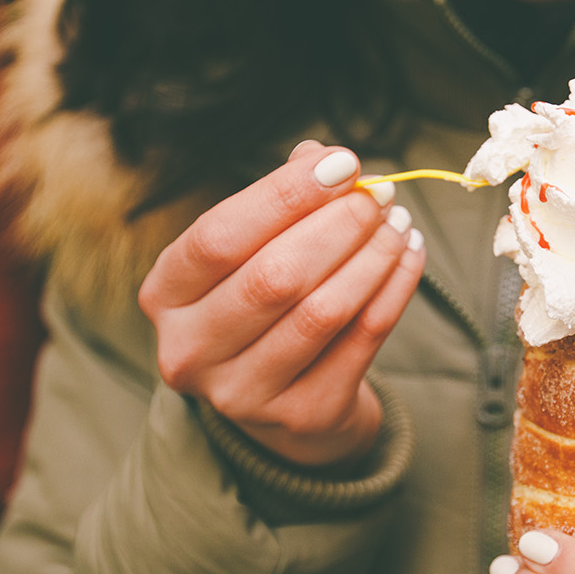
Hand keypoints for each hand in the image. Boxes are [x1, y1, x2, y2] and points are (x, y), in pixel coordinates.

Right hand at [138, 141, 424, 466]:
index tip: (342, 162)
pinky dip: (394, 291)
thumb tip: (323, 157)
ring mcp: (243, 393)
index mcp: (165, 296)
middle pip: (273, 277)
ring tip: (399, 223)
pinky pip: (361, 340)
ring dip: (372, 257)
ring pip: (321, 312)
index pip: (218, 236)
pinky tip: (409, 257)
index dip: (284, 195)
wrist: (286, 402)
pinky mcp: (301, 416)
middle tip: (380, 196)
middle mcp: (190, 350)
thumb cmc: (263, 305)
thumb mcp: (251, 252)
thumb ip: (278, 204)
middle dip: (338, 225)